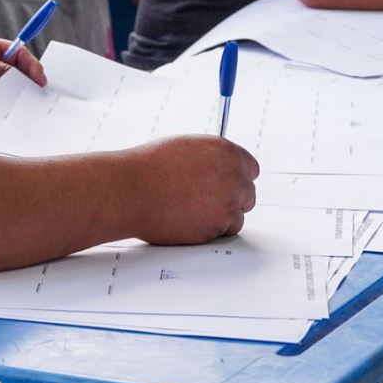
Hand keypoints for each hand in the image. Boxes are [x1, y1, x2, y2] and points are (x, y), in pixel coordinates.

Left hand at [0, 36, 45, 123]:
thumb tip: (26, 82)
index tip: (41, 81)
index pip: (19, 56)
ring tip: (2, 107)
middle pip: (14, 79)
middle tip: (31, 99)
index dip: (32, 67)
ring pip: (2, 98)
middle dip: (20, 89)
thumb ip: (4, 73)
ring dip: (3, 103)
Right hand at [120, 135, 259, 243]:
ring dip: (221, 218)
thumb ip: (210, 158)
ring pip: (237, 216)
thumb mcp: (186, 149)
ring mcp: (228, 202)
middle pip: (248, 194)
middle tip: (209, 204)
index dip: (238, 179)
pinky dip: (210, 232)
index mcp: (226, 152)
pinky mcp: (218, 226)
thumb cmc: (149, 168)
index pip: (250, 169)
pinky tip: (189, 222)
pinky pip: (222, 233)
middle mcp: (232, 176)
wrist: (131, 190)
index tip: (229, 186)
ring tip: (192, 213)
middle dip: (232, 200)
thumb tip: (219, 168)